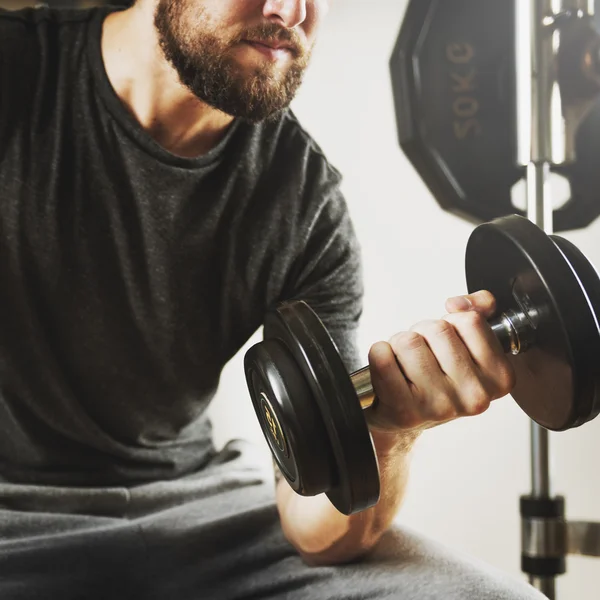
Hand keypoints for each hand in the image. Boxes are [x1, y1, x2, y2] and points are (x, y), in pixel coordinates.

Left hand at [367, 290, 515, 435]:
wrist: (402, 416)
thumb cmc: (435, 376)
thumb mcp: (466, 343)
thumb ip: (478, 310)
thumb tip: (458, 304)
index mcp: (499, 378)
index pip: (470, 321)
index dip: (451, 323)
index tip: (446, 344)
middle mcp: (474, 397)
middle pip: (437, 329)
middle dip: (423, 333)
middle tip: (422, 356)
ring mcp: (440, 406)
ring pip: (409, 341)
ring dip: (399, 344)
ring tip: (405, 364)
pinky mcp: (405, 411)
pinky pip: (382, 357)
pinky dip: (379, 354)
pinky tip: (389, 371)